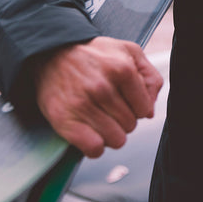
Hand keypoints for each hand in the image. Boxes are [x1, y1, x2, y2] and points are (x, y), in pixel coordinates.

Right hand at [33, 36, 163, 157]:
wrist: (52, 53)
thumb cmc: (95, 55)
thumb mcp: (129, 52)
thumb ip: (150, 77)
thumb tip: (150, 111)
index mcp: (122, 69)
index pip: (145, 109)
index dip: (138, 108)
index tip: (126, 100)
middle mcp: (102, 87)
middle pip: (130, 126)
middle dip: (123, 119)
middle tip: (109, 107)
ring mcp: (82, 104)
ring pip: (115, 140)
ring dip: (110, 133)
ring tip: (100, 118)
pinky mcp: (64, 120)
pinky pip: (94, 149)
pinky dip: (95, 146)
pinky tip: (91, 132)